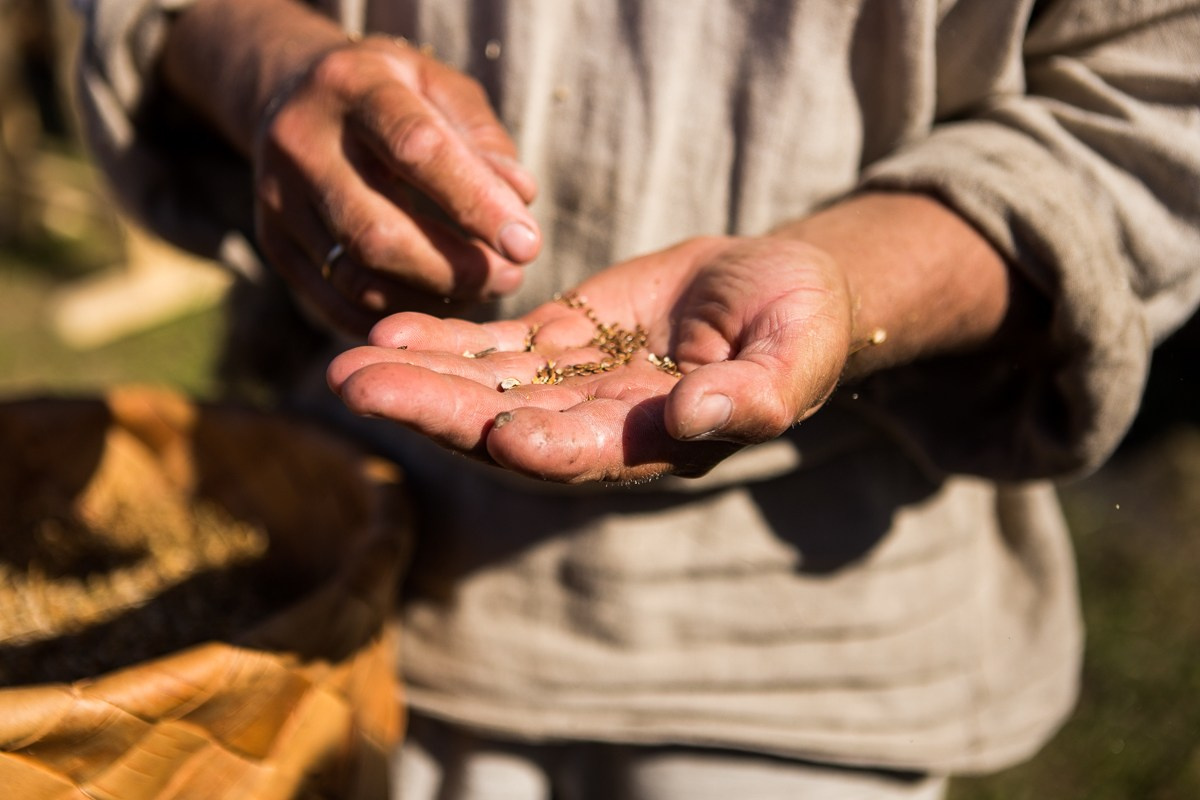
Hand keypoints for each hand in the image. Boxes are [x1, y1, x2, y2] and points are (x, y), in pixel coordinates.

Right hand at [254, 35, 540, 334]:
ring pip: (356, 276)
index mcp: (354, 86)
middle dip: (454, 269)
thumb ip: (484, 141)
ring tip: (479, 291)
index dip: (477, 204)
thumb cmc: (391, 93)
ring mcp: (279, 197)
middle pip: (378, 233)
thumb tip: (521, 200)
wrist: (291, 93)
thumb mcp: (440, 88)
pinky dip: (393, 314)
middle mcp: (302, 141)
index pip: (418, 150)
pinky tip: (437, 306)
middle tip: (509, 279)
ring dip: (429, 298)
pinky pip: (335, 301)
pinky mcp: (273, 242)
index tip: (527, 245)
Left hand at [327, 236, 854, 482]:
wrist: (771, 290)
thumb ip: (756, 395)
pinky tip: (385, 332)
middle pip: (504, 425)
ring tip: (344, 367)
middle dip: (432, 409)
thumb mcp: (796, 351)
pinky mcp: (553, 342)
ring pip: (480, 387)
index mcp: (655, 442)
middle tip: (355, 388)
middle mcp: (597, 426)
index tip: (492, 429)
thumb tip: (691, 418)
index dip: (540, 445)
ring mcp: (567, 385)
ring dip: (413, 378)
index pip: (586, 454)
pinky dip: (439, 341)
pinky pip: (487, 346)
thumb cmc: (798, 322)